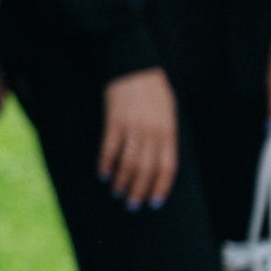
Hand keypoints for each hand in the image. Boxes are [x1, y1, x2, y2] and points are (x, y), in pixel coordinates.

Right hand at [99, 68, 177, 208]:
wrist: (134, 66)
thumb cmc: (154, 91)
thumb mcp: (169, 113)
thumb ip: (166, 137)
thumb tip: (160, 162)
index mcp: (168, 132)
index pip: (167, 167)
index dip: (160, 187)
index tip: (154, 202)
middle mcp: (152, 132)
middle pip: (146, 169)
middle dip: (139, 190)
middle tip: (132, 204)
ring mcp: (133, 127)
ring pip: (128, 163)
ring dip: (121, 181)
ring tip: (117, 193)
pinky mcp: (114, 121)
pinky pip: (110, 148)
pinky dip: (105, 163)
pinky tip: (102, 174)